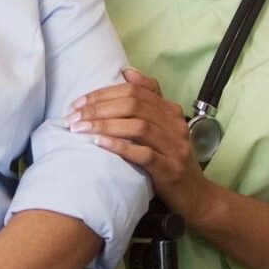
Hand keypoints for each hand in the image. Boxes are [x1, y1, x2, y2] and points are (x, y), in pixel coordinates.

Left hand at [68, 68, 216, 217]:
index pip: (134, 91)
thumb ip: (148, 100)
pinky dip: (120, 147)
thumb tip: (126, 72)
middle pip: (133, 105)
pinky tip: (100, 144)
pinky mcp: (170, 169)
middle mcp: (174, 124)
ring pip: (138, 126)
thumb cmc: (171, 159)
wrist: (196, 195)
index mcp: (170, 111)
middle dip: (98, 109)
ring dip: (104, 126)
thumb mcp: (162, 127)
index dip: (103, 94)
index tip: (78, 103)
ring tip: (80, 129)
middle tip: (73, 117)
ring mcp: (175, 147)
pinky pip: (144, 154)